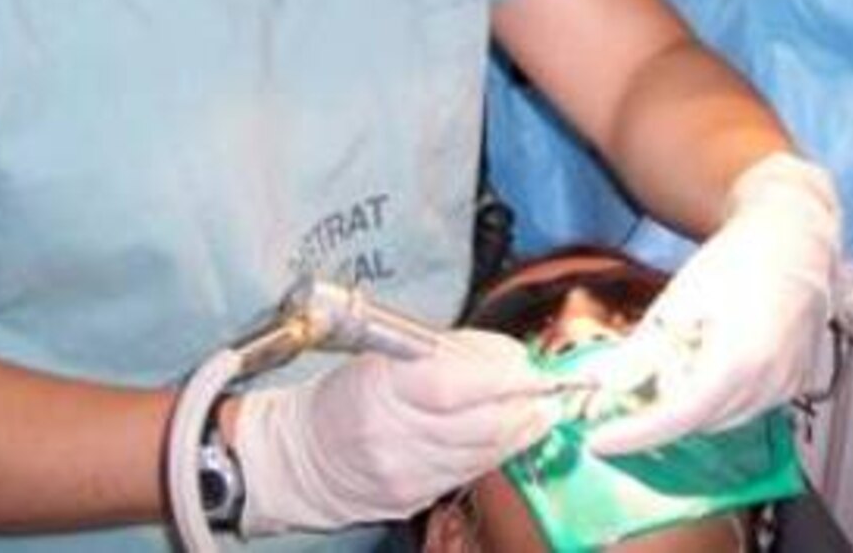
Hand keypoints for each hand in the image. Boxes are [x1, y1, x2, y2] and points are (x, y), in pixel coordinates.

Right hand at [233, 329, 559, 534]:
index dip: (505, 376)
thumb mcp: (387, 355)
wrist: (300, 459)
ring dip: (520, 430)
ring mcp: (404, 474)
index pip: (456, 384)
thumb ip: (453, 352)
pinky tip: (507, 435)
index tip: (534, 366)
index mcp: (382, 388)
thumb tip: (513, 356)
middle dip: (526, 406)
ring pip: (483, 453)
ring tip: (539, 411)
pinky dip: (494, 451)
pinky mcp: (412, 499)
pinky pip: (468, 473)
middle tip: (552, 391)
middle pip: (480, 424)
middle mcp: (393, 437)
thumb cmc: (345, 397)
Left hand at [584, 152, 840, 455]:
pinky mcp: (794, 384)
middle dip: (661, 405)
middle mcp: (768, 382)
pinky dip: (718, 393)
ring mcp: (785, 386)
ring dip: (691, 398)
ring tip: (687, 345)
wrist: (795, 238)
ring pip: (719, 417)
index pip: (677, 417)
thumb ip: (641, 351)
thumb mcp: (679, 299)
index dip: (634, 434)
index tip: (599, 442)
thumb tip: (600, 385)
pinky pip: (744, 406)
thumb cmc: (738, 259)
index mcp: (738, 359)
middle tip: (639, 371)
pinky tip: (713, 352)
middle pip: (696, 420)